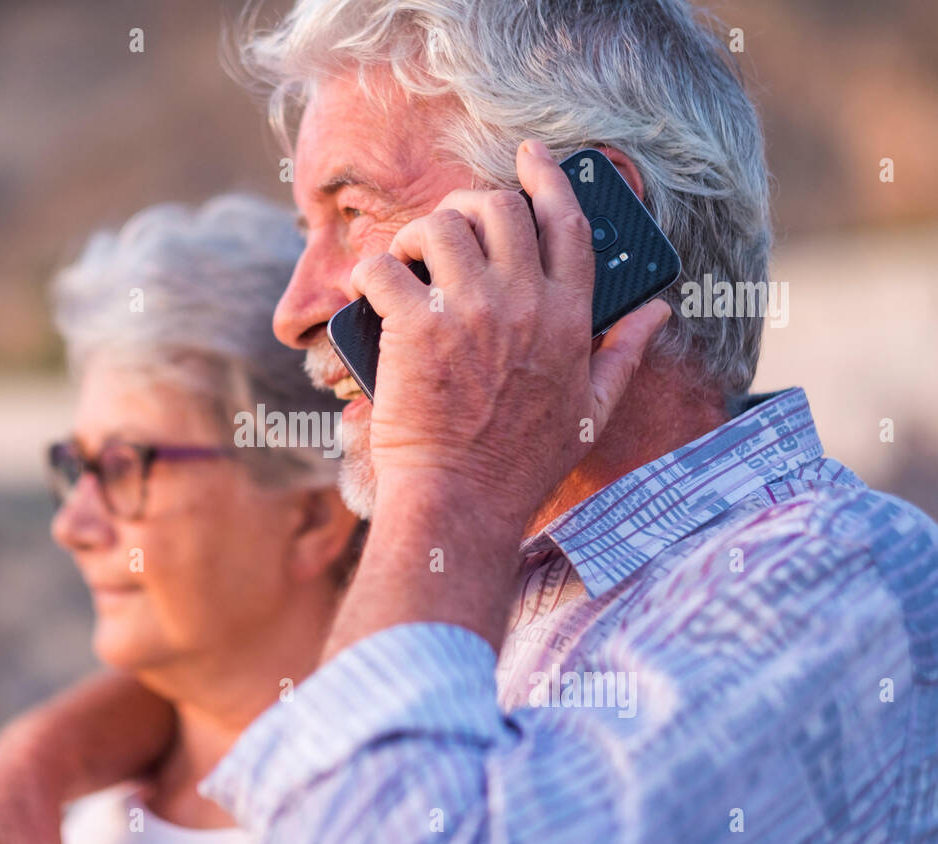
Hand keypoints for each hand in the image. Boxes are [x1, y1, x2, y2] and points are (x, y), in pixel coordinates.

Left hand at [351, 139, 669, 518]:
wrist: (461, 505)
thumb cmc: (521, 466)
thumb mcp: (592, 412)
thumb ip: (626, 354)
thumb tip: (658, 310)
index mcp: (570, 319)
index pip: (567, 223)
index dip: (549, 179)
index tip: (532, 156)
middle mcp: (524, 304)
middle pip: (499, 208)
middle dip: (469, 205)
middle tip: (448, 229)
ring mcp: (469, 313)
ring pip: (441, 226)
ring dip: (418, 236)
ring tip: (407, 264)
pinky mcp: (415, 330)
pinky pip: (383, 267)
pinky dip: (368, 273)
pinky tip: (367, 293)